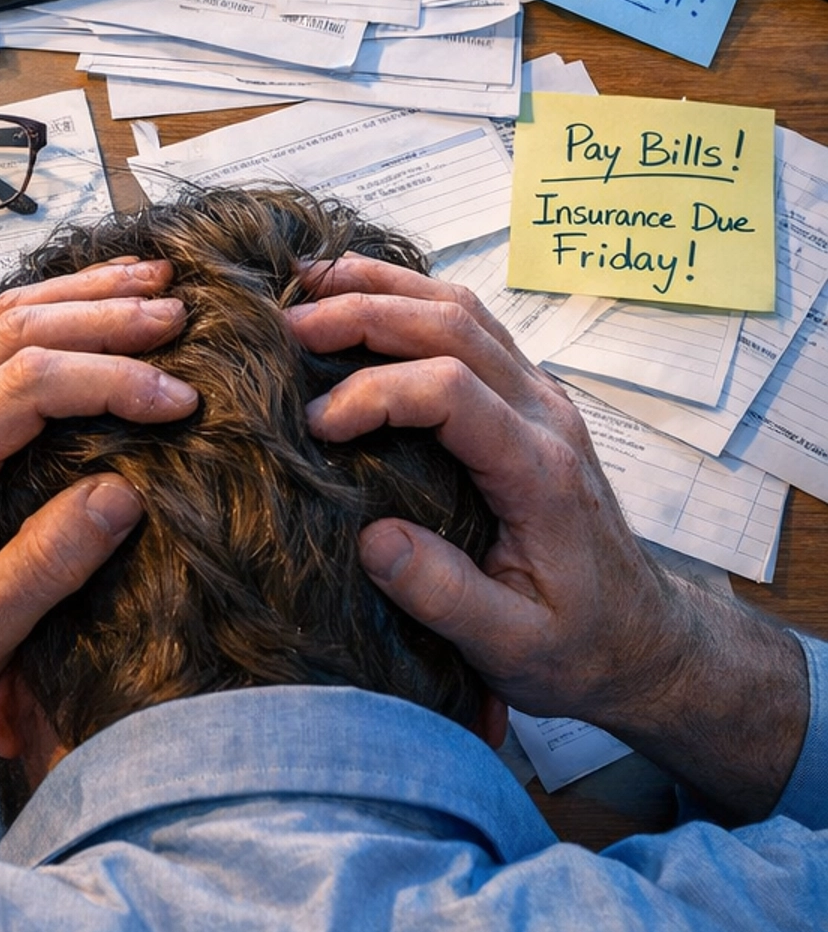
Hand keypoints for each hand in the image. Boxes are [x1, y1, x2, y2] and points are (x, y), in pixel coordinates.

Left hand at [0, 258, 194, 729]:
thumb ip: (47, 563)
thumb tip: (122, 495)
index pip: (27, 384)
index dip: (110, 379)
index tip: (177, 400)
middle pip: (16, 330)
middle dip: (104, 313)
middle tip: (180, 313)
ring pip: (3, 319)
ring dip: (80, 295)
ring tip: (154, 280)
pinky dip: (54, 309)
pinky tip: (96, 301)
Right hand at [287, 256, 806, 818]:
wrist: (643, 640)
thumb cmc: (579, 647)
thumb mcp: (514, 650)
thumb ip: (447, 597)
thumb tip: (373, 539)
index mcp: (540, 470)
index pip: (450, 391)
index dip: (374, 393)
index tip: (316, 426)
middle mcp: (546, 414)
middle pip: (452, 327)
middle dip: (365, 312)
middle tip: (289, 324)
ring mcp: (541, 397)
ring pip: (462, 309)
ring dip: (385, 288)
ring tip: (310, 282)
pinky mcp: (529, 398)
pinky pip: (469, 325)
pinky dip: (409, 300)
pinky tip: (362, 298)